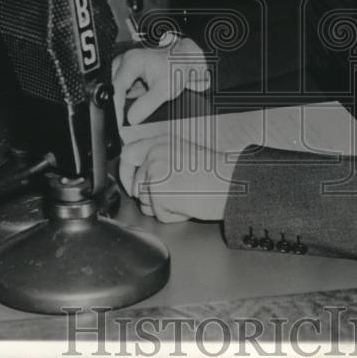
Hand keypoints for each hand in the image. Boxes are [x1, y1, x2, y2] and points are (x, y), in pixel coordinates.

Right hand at [111, 36, 210, 126]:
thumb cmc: (176, 68)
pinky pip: (122, 88)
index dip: (115, 108)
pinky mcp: (127, 72)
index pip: (116, 89)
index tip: (117, 123)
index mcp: (131, 62)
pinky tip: (144, 92)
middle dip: (121, 103)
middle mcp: (124, 61)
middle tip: (134, 111)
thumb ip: (146, 106)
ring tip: (145, 95)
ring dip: (127, 99)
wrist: (183, 60)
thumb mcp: (164, 90)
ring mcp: (124, 66)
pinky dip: (131, 95)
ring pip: (117, 90)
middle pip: (112, 89)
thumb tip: (131, 118)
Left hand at [119, 134, 236, 222]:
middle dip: (149, 197)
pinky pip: (159, 214)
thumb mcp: (182, 154)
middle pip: (136, 185)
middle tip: (169, 196)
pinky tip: (188, 204)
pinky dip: (173, 216)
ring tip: (185, 197)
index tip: (131, 183)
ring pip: (145, 203)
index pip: (128, 153)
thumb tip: (142, 174)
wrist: (230, 183)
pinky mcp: (158, 192)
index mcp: (160, 141)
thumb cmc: (214, 172)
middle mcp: (154, 153)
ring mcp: (154, 172)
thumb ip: (160, 158)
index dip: (126, 173)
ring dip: (163, 207)